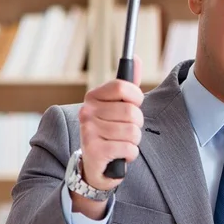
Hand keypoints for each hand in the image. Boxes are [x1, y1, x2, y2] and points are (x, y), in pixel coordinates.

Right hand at [77, 54, 143, 193]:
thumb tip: (135, 58)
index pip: (123, 87)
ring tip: (121, 143)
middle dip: (136, 125)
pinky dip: (130, 154)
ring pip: (132, 132)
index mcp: (93, 97)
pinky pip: (129, 148)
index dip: (136, 98)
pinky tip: (119, 154)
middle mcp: (87, 111)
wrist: (95, 165)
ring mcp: (88, 131)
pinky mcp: (95, 151)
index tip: (133, 106)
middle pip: (131, 112)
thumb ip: (128, 85)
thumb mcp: (118, 107)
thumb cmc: (110, 132)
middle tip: (125, 130)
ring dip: (133, 141)